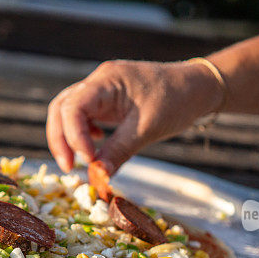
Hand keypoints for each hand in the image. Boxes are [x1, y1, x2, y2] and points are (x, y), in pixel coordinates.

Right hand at [45, 59, 224, 173]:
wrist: (197, 87)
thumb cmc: (177, 101)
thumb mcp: (147, 129)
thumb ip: (119, 151)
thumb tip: (97, 177)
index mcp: (108, 80)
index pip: (73, 106)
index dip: (73, 136)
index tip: (86, 160)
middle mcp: (100, 81)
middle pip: (62, 107)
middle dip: (61, 139)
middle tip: (68, 167)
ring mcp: (103, 90)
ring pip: (69, 111)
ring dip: (68, 137)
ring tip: (78, 162)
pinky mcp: (108, 100)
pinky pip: (84, 115)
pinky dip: (82, 133)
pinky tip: (95, 146)